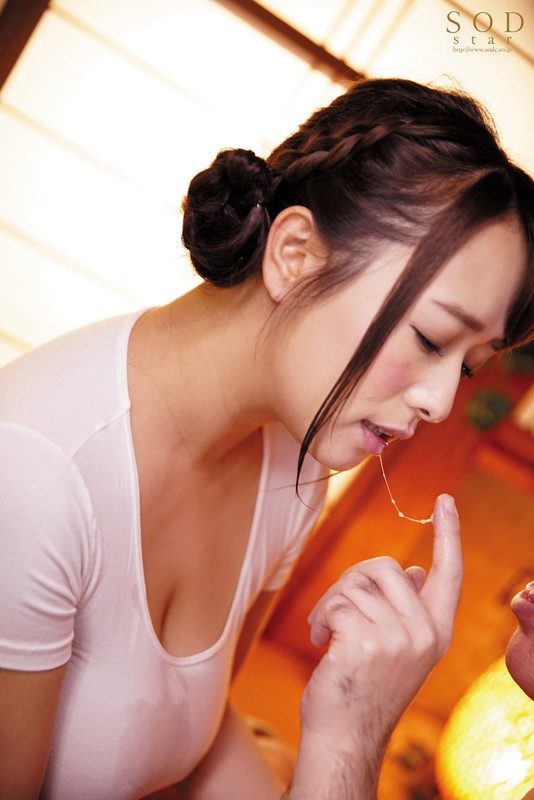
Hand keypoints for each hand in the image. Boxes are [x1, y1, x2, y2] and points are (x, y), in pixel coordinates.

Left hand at [298, 494, 461, 774]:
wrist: (345, 736)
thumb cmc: (364, 686)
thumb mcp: (399, 647)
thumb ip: (410, 609)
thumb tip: (418, 571)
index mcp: (438, 630)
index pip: (449, 572)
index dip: (448, 534)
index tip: (445, 501)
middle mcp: (425, 633)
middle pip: (384, 567)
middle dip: (350, 583)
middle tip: (335, 612)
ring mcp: (398, 638)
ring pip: (354, 583)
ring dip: (330, 604)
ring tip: (326, 632)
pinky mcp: (367, 642)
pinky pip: (337, 602)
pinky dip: (320, 617)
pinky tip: (319, 641)